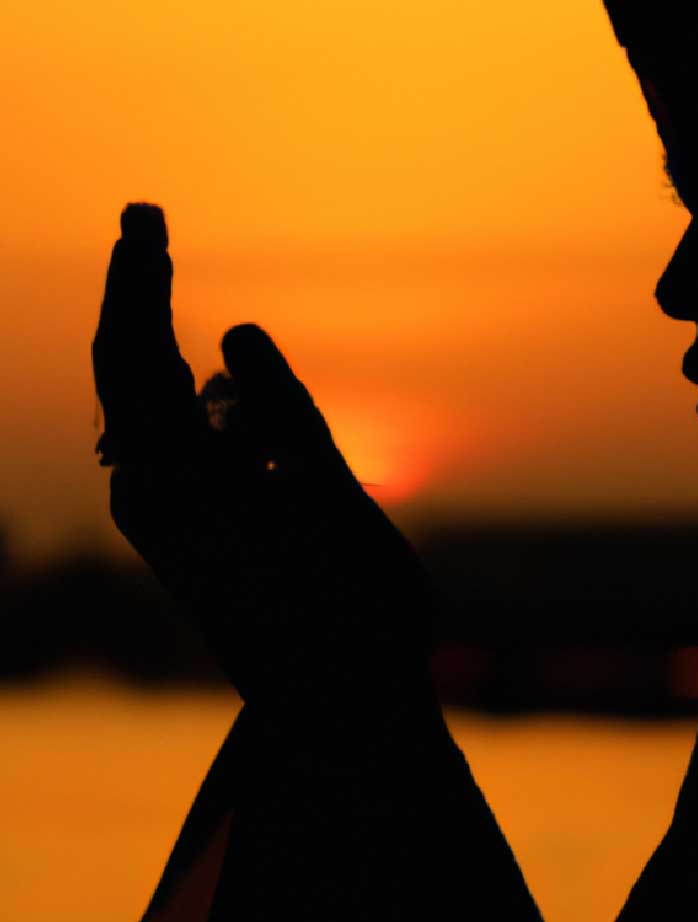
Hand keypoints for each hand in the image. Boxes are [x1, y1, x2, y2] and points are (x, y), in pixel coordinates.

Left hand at [92, 204, 430, 709]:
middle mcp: (152, 498)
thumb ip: (284, 414)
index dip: (139, 280)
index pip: (133, 356)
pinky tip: (204, 382)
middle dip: (134, 291)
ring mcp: (163, 518)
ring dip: (154, 338)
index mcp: (177, 485)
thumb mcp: (329, 501)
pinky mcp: (186, 533)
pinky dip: (178, 390)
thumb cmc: (350, 605)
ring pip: (145, 405)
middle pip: (124, 371)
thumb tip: (237, 332)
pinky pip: (169, 439)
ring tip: (155, 275)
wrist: (340, 705)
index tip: (147, 216)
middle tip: (145, 218)